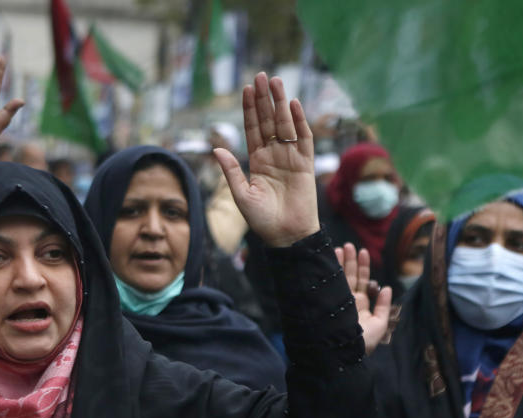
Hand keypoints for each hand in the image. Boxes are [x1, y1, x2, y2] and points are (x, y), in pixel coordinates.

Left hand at [214, 73, 317, 247]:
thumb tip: (216, 149)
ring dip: (280, 103)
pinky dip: (299, 122)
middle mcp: (273, 155)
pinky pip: (303, 139)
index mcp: (256, 161)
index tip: (246, 89)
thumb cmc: (262, 220)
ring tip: (275, 82)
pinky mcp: (306, 164)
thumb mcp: (241, 195)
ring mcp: (290, 158)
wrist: (286, 236)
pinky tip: (292, 104)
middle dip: (264, 99)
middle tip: (261, 76)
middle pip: (269, 121)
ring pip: (285, 124)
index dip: (250, 109)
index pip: (252, 129)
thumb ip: (231, 171)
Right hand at [334, 243, 391, 354]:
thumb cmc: (363, 345)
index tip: (362, 251)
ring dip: (341, 263)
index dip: (362, 266)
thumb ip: (383, 306)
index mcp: (359, 305)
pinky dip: (335, 273)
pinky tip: (334, 260)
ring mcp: (337, 302)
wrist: (344, 356)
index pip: (361, 282)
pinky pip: (333, 285)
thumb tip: (386, 287)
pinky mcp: (329, 304)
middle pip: (349, 276)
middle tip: (348, 245)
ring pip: (340, 278)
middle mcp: (347, 301)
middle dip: (350, 260)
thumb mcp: (380, 325)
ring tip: (341, 248)